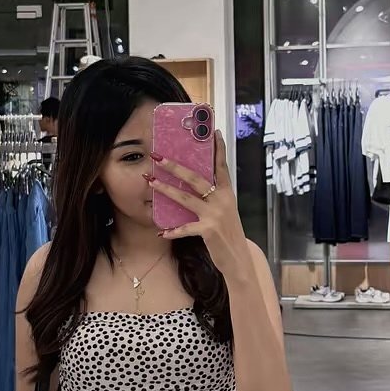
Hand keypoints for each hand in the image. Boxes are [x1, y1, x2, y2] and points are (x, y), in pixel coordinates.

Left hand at [151, 132, 250, 279]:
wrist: (238, 258)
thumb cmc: (228, 232)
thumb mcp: (226, 210)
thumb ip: (214, 196)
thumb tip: (197, 183)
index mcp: (227, 192)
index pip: (221, 166)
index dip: (218, 149)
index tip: (213, 132)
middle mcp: (222, 200)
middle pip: (196, 178)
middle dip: (175, 167)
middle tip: (158, 157)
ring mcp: (215, 215)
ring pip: (186, 198)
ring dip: (166, 190)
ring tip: (151, 181)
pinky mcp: (209, 230)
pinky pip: (186, 228)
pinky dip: (173, 230)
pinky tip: (161, 231)